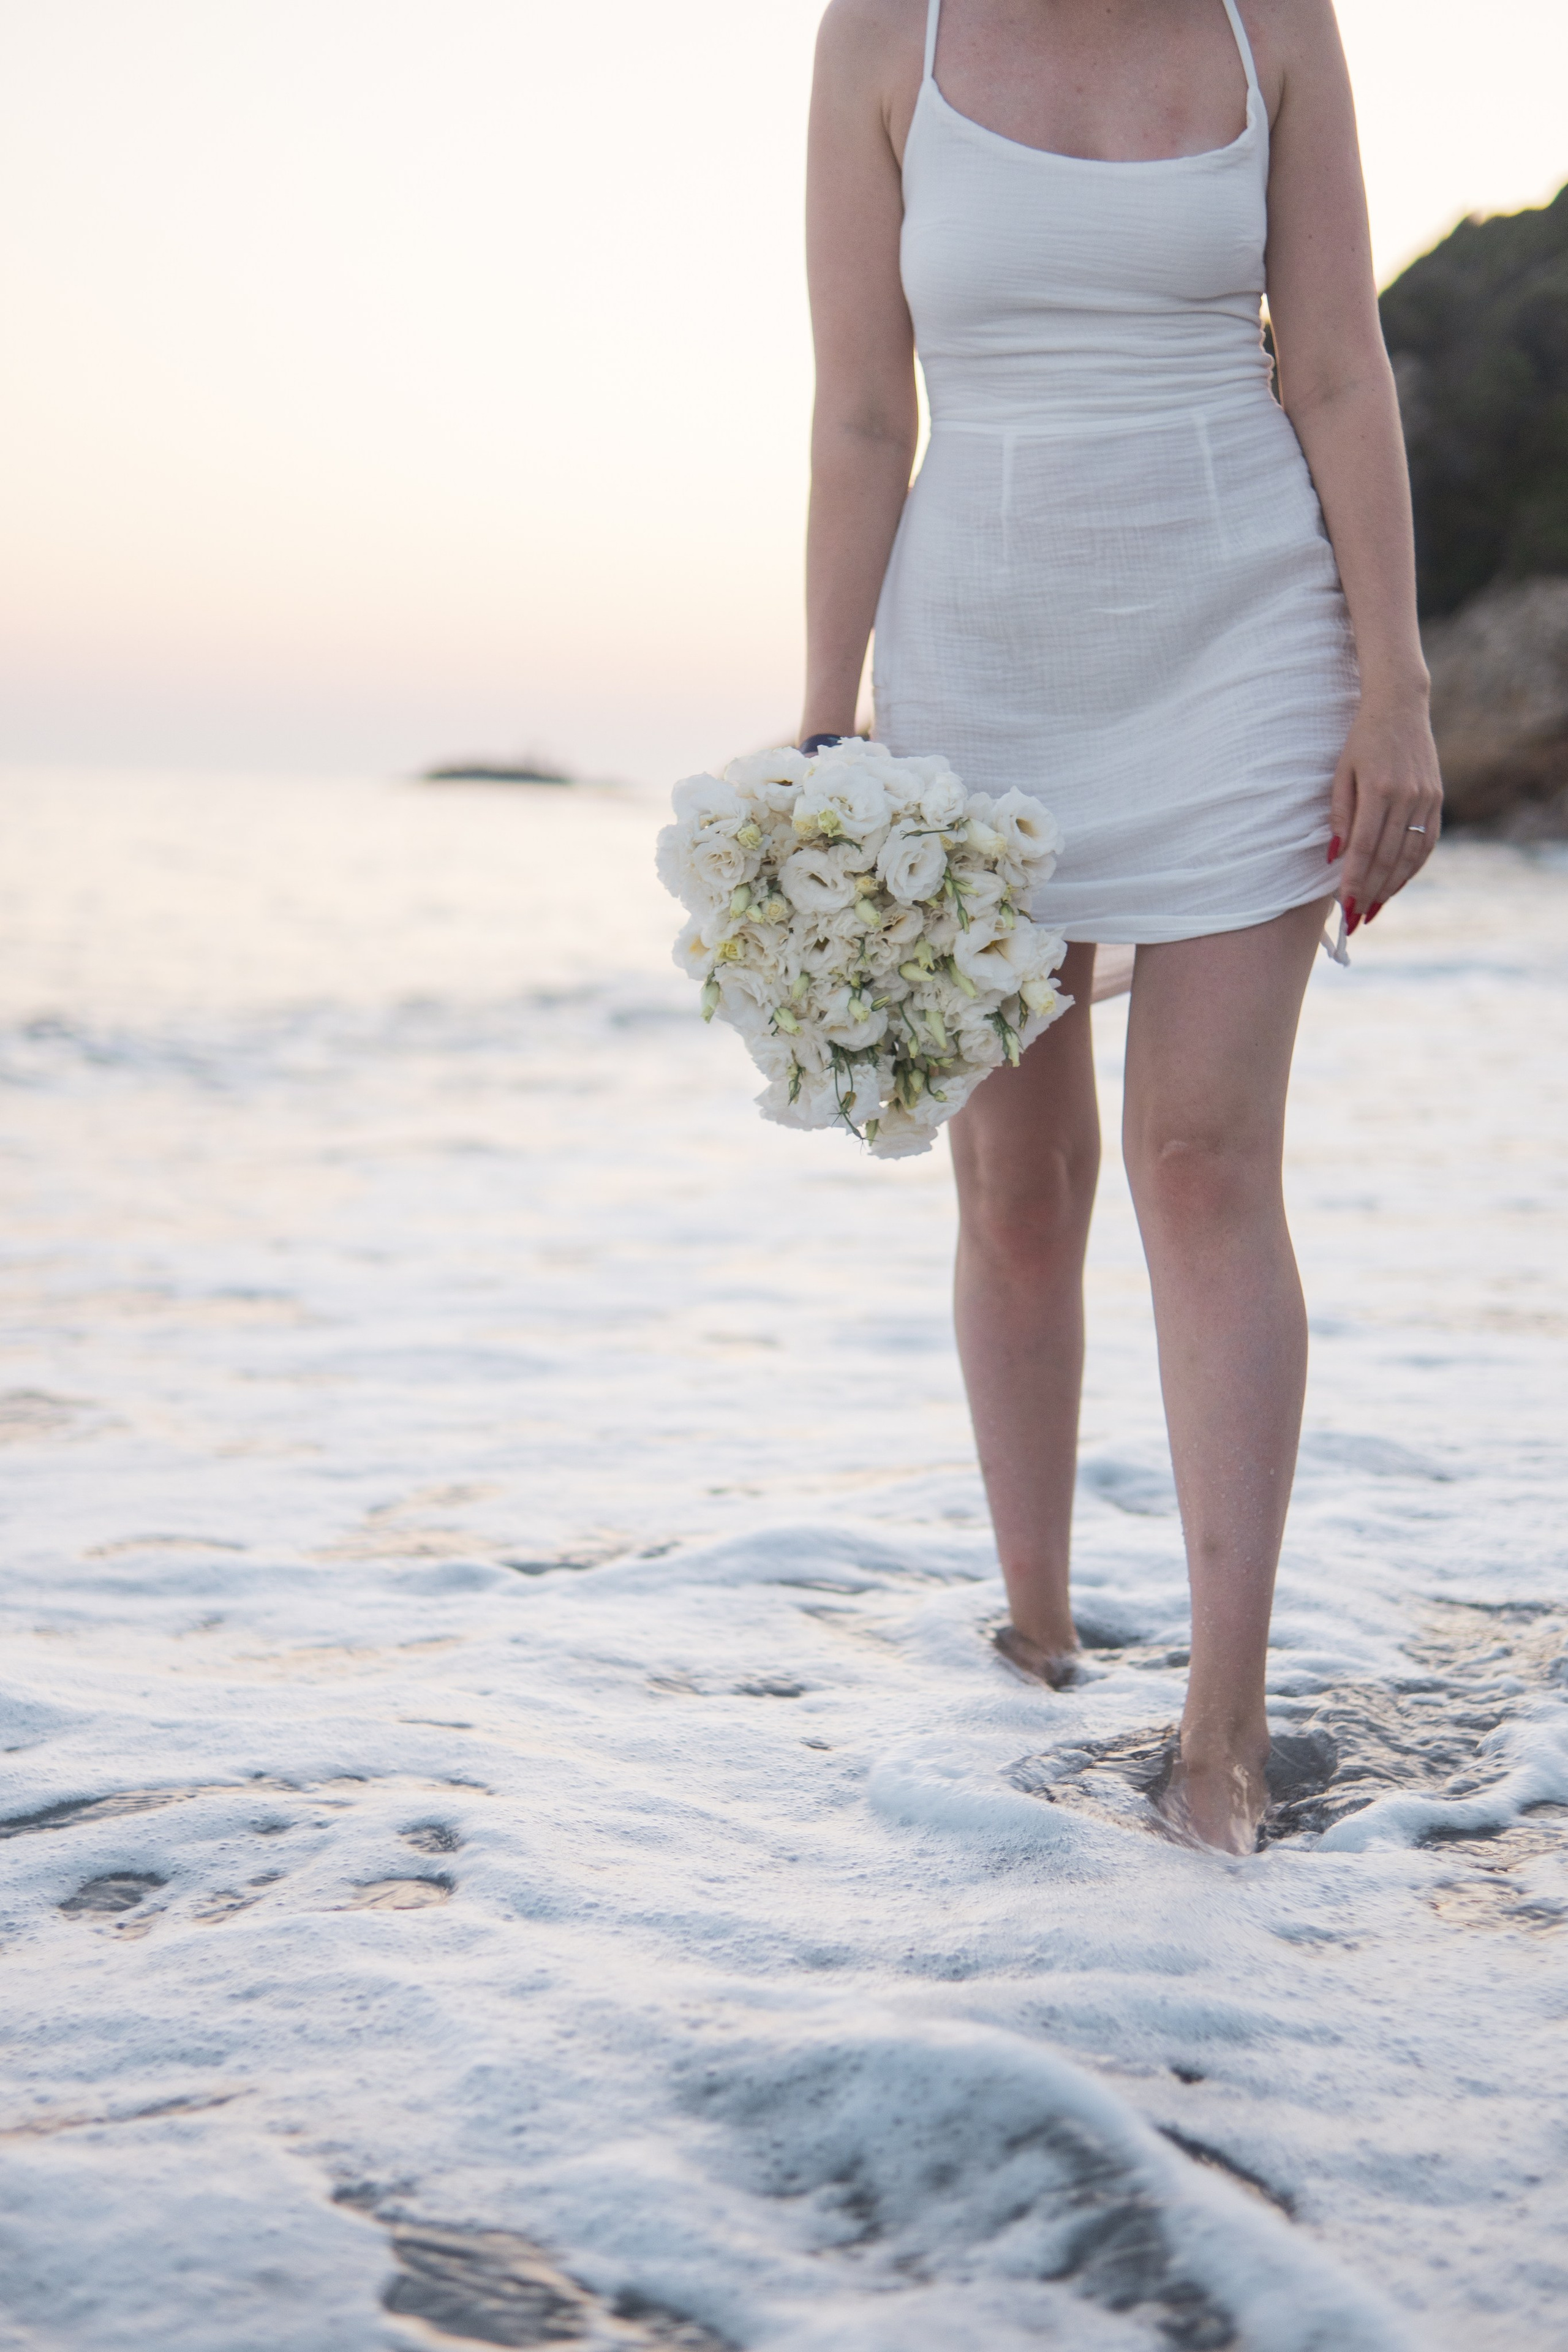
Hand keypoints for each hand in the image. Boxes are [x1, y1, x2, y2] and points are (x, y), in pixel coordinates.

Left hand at [1326, 695, 1442, 931]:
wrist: (1400, 706)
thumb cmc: (1361, 740)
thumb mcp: (1341, 772)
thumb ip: (1339, 815)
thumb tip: (1335, 858)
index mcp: (1378, 789)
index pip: (1365, 847)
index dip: (1355, 880)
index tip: (1344, 906)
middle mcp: (1406, 796)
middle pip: (1388, 857)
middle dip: (1370, 891)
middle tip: (1355, 918)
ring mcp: (1426, 798)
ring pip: (1410, 855)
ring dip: (1391, 886)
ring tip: (1373, 909)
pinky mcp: (1436, 798)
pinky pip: (1426, 842)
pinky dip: (1411, 868)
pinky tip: (1396, 884)